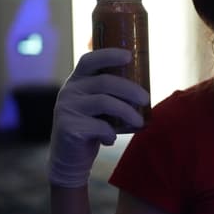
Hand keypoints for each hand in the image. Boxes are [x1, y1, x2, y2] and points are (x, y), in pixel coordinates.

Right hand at [48, 48, 149, 187]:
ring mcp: (66, 108)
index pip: (89, 60)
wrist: (69, 158)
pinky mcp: (68, 127)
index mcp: (77, 81)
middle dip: (130, 89)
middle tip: (146, 99)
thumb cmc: (91, 127)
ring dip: (127, 112)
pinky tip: (111, 139)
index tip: (129, 55)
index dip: (109, 55)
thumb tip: (144, 88)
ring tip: (140, 122)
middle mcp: (69, 90)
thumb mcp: (99, 106)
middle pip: (104, 81)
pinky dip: (110, 133)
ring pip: (104, 102)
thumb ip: (111, 94)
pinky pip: (99, 126)